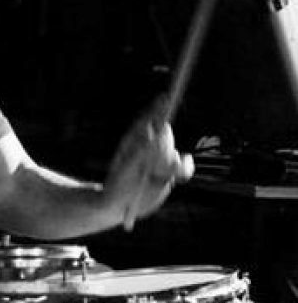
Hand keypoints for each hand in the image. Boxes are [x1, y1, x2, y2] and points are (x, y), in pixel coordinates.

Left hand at [104, 100, 194, 229]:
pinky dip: (185, 169)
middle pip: (166, 135)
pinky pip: (184, 166)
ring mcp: (160, 160)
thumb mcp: (126, 169)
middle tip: (153, 164)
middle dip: (164, 146)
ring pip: (175, 152)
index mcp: (135, 141)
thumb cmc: (117, 186)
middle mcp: (149, 148)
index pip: (149, 120)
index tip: (167, 97)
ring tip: (156, 174)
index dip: (158, 108)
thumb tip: (154, 134)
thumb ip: (140, 153)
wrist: (120, 205)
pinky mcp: (169, 173)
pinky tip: (177, 176)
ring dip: (171, 162)